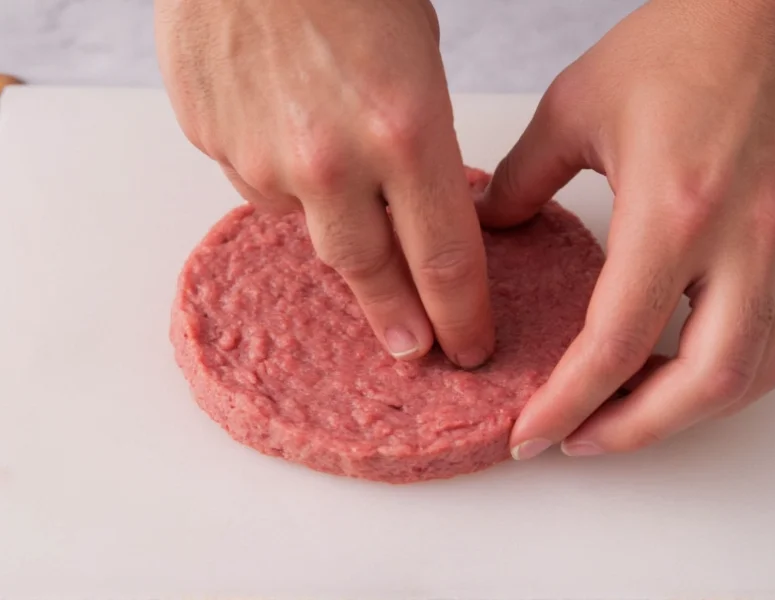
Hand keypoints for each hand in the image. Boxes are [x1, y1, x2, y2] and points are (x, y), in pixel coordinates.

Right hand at [154, 0, 494, 367]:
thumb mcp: (417, 57)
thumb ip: (417, 146)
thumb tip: (411, 207)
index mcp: (405, 131)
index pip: (445, 261)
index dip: (461, 315)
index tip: (468, 344)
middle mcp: (333, 162)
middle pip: (373, 274)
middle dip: (400, 320)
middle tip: (415, 349)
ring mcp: (264, 159)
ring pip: (310, 227)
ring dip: (337, 224)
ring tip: (343, 184)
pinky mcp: (215, 146)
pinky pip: (259, 188)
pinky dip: (285, 180)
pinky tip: (289, 136)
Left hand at [480, 0, 774, 457]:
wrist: (765, 14)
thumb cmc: (679, 46)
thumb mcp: (573, 110)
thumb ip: (521, 182)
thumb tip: (492, 232)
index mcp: (675, 209)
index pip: (615, 342)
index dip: (567, 402)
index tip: (530, 434)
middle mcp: (742, 239)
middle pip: (699, 383)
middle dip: (633, 431)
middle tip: (577, 441)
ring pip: (751, 373)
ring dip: (684, 413)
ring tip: (624, 418)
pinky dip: (730, 376)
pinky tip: (686, 375)